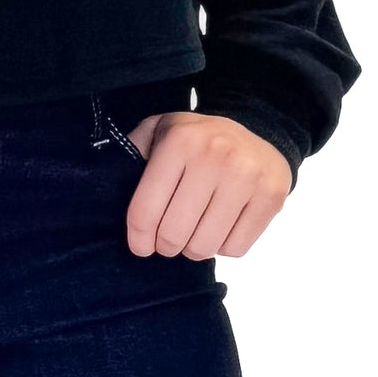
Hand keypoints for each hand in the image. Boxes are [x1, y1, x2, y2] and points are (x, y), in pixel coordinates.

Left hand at [120, 110, 291, 259]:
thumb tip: (106, 184)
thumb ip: (131, 154)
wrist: (258, 127)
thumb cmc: (197, 137)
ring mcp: (247, 177)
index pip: (146, 210)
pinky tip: (220, 225)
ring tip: (194, 230)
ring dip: (194, 247)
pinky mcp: (271, 198)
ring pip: (205, 246)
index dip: (138, 238)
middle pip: (175, 234)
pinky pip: (236, 249)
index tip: (140, 246)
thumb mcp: (159, 131)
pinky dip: (223, 247)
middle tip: (168, 238)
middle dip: (166, 245)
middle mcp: (214, 157)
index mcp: (180, 141)